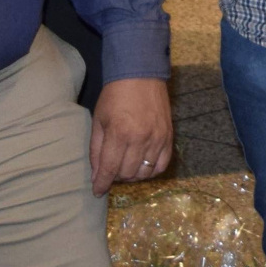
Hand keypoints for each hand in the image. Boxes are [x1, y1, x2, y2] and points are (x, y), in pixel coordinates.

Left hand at [88, 76, 174, 194]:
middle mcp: (140, 139)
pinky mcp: (169, 137)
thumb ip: (96, 149)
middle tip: (111, 170)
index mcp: (119, 133)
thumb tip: (96, 175)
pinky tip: (142, 166)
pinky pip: (162, 165)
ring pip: (145, 173)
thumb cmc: (115, 96)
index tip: (97, 191)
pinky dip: (151, 171)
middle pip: (127, 174)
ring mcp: (157, 139)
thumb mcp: (99, 120)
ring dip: (132, 175)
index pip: (109, 169)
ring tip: (126, 167)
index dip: (101, 183)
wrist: (140, 75)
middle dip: (116, 177)